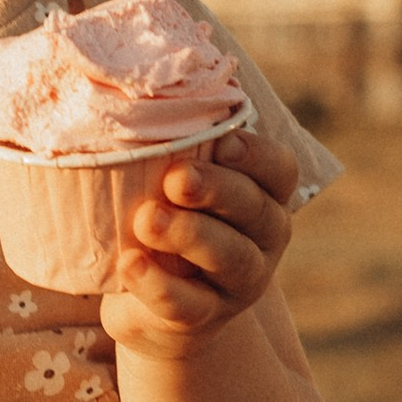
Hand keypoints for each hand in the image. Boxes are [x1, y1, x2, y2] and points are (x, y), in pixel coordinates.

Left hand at [99, 125, 296, 359]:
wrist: (152, 310)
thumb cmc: (164, 224)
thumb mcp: (172, 186)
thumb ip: (170, 145)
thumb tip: (123, 82)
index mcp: (263, 196)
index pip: (279, 170)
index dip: (257, 154)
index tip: (222, 142)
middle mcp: (263, 238)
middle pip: (255, 209)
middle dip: (217, 189)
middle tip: (175, 179)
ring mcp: (239, 283)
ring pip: (230, 256)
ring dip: (188, 234)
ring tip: (146, 218)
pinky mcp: (204, 319)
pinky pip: (188, 304)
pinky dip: (157, 284)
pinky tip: (130, 262)